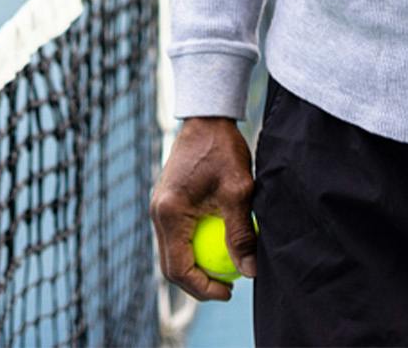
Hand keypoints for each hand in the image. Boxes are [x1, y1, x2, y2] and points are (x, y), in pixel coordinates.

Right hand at [151, 117, 256, 301]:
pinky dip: (194, 246)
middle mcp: (157, 213)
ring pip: (173, 252)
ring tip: (226, 269)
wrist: (207, 116)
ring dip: (195, 265)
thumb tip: (249, 269)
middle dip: (198, 282)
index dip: (203, 287)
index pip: (179, 268)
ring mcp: (159, 207)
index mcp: (168, 213)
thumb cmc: (223, 148)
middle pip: (172, 265)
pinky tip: (219, 243)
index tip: (229, 291)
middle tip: (228, 287)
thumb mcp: (238, 190)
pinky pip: (176, 235)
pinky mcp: (167, 201)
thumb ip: (242, 231)